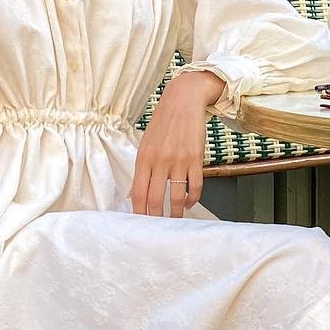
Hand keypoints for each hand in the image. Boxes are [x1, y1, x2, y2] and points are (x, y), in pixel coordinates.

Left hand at [130, 70, 223, 216]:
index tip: (140, 223)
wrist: (184, 100)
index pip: (138, 192)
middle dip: (155, 218)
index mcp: (144, 158)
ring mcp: (179, 161)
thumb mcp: (146, 143)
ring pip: (175, 197)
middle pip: (155, 199)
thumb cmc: (163, 123)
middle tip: (157, 229)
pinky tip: (187, 203)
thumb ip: (141, 169)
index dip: (138, 212)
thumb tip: (134, 195)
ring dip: (175, 213)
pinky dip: (191, 199)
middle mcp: (160, 161)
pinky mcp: (196, 159)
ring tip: (174, 220)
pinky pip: (195, 186)